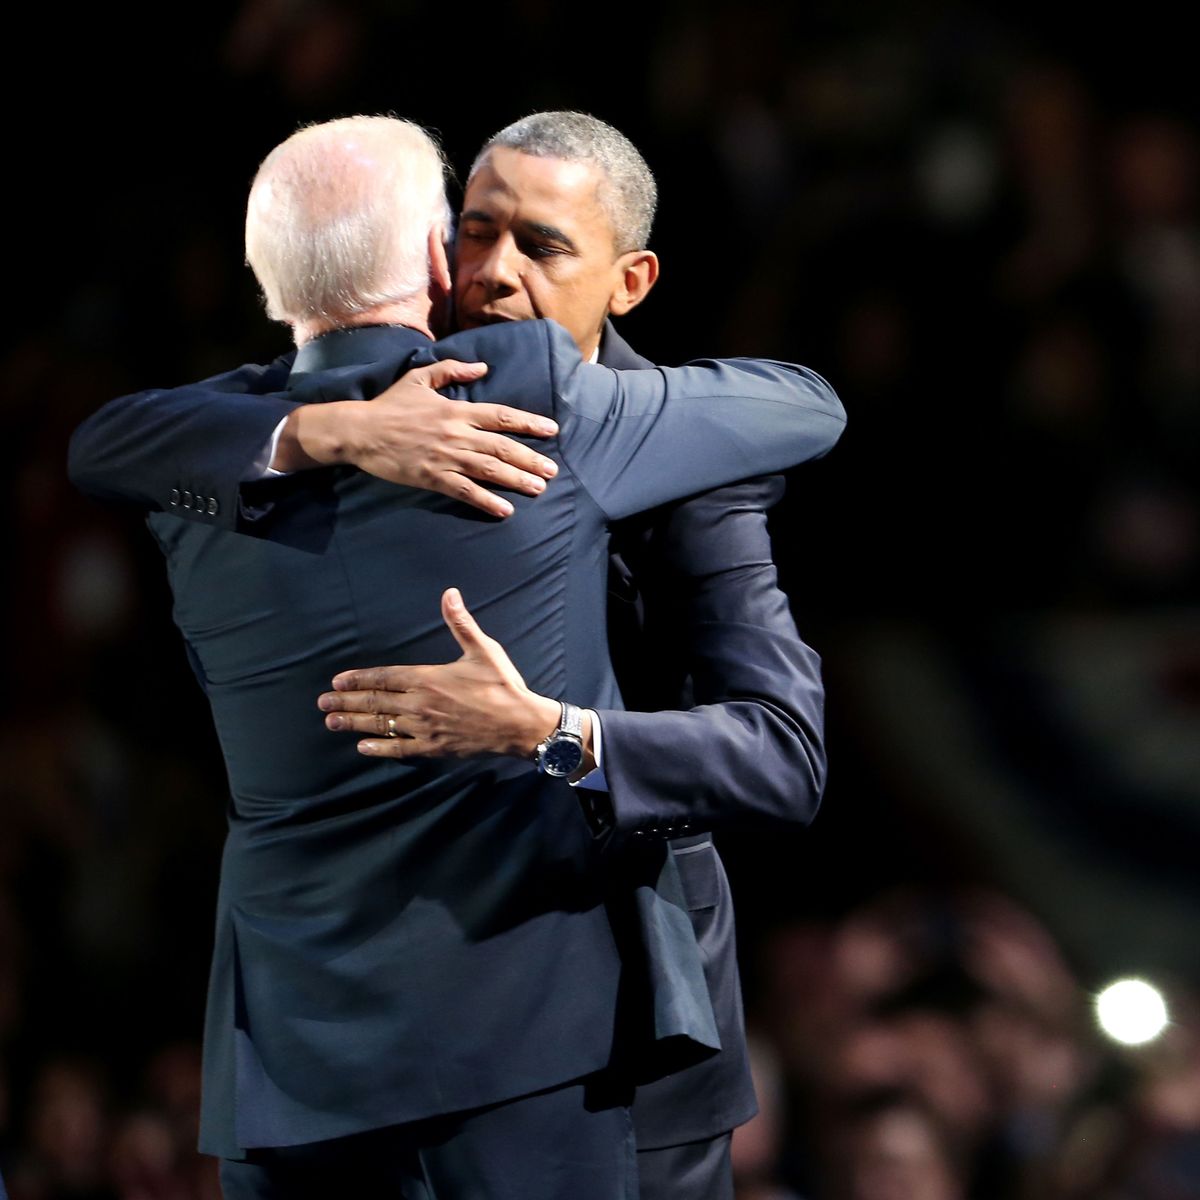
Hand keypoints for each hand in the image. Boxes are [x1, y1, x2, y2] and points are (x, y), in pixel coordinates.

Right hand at [275, 359, 559, 517]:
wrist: (360, 431)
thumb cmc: (389, 405)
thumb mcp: (420, 378)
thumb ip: (452, 370)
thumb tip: (482, 368)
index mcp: (456, 409)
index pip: (501, 416)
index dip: (528, 423)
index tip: (551, 430)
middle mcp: (457, 433)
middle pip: (502, 447)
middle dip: (531, 458)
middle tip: (553, 470)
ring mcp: (446, 457)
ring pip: (489, 470)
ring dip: (517, 479)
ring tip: (539, 488)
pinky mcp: (433, 477)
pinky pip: (465, 491)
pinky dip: (487, 501)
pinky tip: (505, 510)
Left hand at [318, 588, 574, 760]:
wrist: (520, 724)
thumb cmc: (502, 685)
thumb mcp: (483, 649)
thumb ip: (461, 623)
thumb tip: (449, 593)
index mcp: (428, 678)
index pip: (384, 677)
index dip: (359, 679)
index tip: (337, 682)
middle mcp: (421, 704)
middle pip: (376, 702)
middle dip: (346, 702)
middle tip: (322, 703)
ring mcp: (425, 728)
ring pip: (382, 725)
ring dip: (354, 723)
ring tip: (331, 722)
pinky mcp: (434, 747)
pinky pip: (400, 749)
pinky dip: (379, 748)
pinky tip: (363, 747)